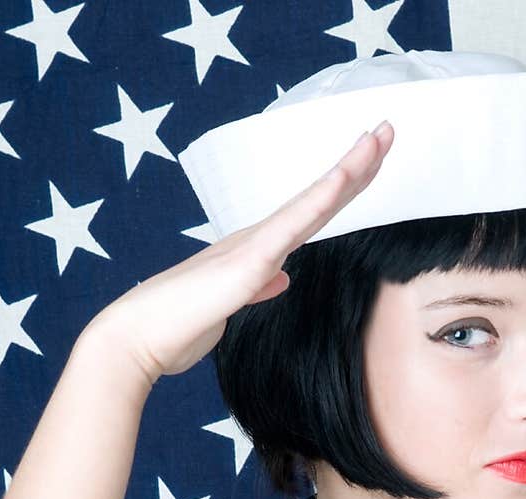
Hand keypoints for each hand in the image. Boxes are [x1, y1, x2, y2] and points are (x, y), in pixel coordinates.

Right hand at [85, 122, 394, 386]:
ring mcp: (252, 248)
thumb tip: (282, 278)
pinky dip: (319, 200)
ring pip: (310, 203)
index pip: (310, 217)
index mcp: (255, 253)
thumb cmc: (177, 328)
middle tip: (388, 131)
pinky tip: (343, 178)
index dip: (342, 189)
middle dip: (356, 167)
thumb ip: (257, 288)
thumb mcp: (231, 307)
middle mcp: (256, 241)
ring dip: (347, 170)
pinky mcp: (246, 263)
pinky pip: (291, 226)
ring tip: (379, 137)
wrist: (138, 340)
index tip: (370, 162)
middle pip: (318, 199)